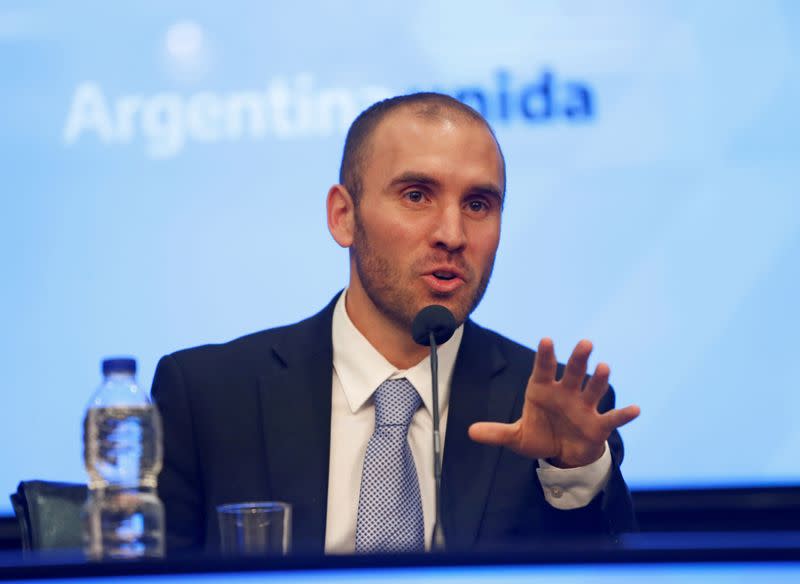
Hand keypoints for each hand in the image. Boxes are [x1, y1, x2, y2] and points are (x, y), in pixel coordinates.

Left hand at [468, 338, 639, 467]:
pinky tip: (635, 409)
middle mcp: (566, 393)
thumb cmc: (540, 436)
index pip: (543, 369)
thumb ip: (496, 433)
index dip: (545, 356)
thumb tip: (471, 432)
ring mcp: (584, 407)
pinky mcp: (598, 425)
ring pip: (594, 389)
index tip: (547, 340)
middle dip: (579, 359)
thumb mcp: (516, 438)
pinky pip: (612, 418)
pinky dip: (623, 415)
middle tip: (585, 343)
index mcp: (543, 390)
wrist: (563, 454)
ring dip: (599, 379)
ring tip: (604, 368)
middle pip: (573, 372)